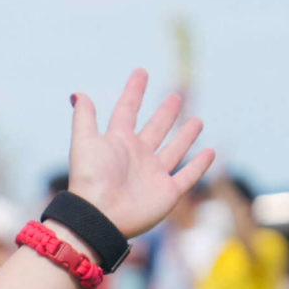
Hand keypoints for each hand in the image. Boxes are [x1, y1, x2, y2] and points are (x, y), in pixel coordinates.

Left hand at [66, 70, 212, 239]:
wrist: (100, 216)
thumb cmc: (91, 178)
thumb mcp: (84, 142)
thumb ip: (84, 118)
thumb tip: (78, 94)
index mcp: (117, 142)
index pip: (127, 110)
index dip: (133, 92)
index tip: (141, 72)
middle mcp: (137, 156)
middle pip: (154, 129)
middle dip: (165, 114)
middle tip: (174, 96)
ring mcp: (153, 174)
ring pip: (174, 150)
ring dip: (185, 136)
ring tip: (197, 120)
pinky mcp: (168, 192)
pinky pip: (187, 176)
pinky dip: (199, 165)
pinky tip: (209, 152)